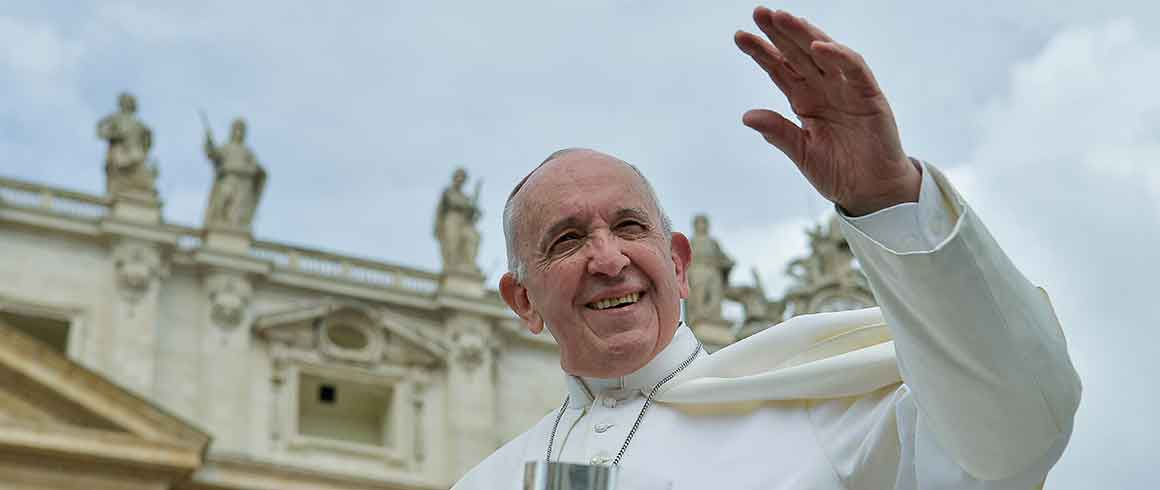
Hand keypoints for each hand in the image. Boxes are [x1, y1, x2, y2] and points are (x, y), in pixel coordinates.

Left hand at [735, 7, 919, 215]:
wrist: (873, 192)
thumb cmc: (839, 172)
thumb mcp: (802, 153)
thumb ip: (778, 133)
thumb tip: (746, 116)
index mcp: (805, 101)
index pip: (780, 69)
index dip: (761, 52)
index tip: (739, 36)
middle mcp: (824, 89)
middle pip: (797, 53)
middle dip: (778, 33)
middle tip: (758, 12)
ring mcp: (847, 89)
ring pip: (823, 53)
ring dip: (803, 34)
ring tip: (782, 18)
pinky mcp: (870, 95)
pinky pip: (854, 69)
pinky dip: (838, 55)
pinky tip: (818, 45)